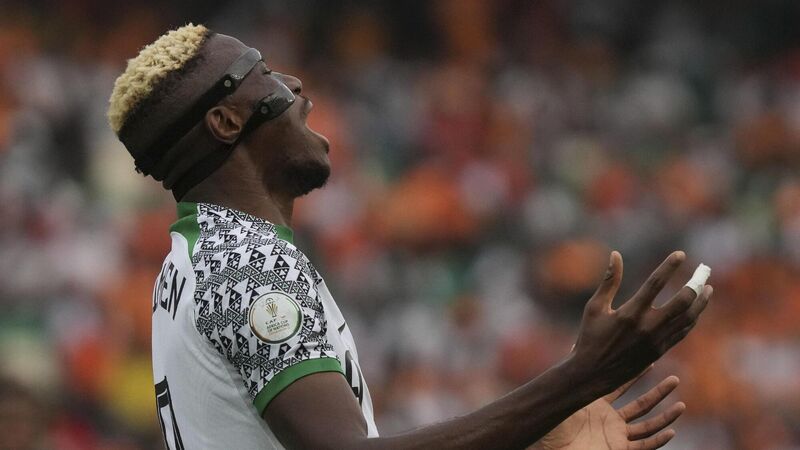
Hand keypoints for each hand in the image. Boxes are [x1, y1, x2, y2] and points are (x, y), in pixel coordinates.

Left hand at [535, 370, 683, 449]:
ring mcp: (614, 435)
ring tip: (681, 405)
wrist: (549, 444)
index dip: (636, 374)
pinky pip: (642, 446)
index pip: (620, 385)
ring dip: (664, 416)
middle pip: (640, 404)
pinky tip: (671, 431)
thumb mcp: (564, 392)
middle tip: (675, 379)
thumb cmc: (551, 421)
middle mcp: (608, 419)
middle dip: (658, 392)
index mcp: (596, 402)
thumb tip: (575, 344)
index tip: (651, 360)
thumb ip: (572, 370)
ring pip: (646, 425)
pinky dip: (657, 440)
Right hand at [571, 251, 711, 394]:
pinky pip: (682, 332)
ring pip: (687, 318)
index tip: (680, 253)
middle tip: (704, 272)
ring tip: (708, 289)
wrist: (593, 374)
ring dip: (701, 302)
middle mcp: (647, 327)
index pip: (655, 284)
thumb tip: (615, 255)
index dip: (669, 267)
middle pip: (681, 302)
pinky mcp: (659, 351)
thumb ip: (609, 281)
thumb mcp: (595, 307)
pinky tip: (695, 309)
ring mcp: (656, 341)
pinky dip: (692, 318)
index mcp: (630, 313)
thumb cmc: (589, 337)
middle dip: (696, 285)